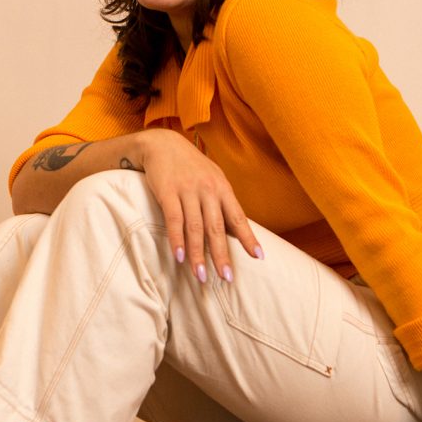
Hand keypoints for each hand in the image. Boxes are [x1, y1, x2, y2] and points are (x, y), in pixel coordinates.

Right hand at [137, 129, 262, 282]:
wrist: (162, 144)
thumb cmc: (191, 167)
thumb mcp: (212, 179)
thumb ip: (222, 203)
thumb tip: (235, 232)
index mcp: (222, 188)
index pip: (238, 217)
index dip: (248, 238)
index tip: (259, 257)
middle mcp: (207, 190)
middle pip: (216, 228)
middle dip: (221, 255)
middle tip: (225, 278)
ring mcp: (187, 191)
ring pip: (195, 228)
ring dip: (197, 254)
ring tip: (201, 276)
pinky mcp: (167, 192)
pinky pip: (173, 220)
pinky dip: (176, 240)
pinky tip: (179, 257)